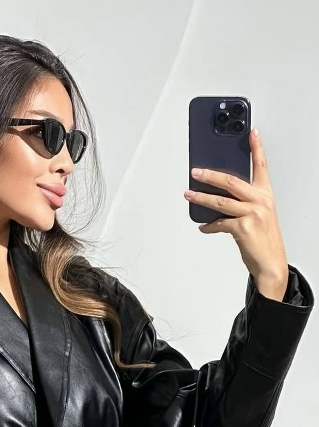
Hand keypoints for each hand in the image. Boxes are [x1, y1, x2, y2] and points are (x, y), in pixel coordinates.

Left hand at [184, 128, 288, 293]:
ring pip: (221, 201)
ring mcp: (252, 214)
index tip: (252, 132)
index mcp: (265, 194)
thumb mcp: (259, 214)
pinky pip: (219, 223)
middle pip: (231, 181)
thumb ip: (244, 201)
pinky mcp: (243, 228)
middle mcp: (260, 200)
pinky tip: (203, 226)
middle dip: (210, 175)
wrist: (270, 262)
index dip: (257, 148)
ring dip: (201, 197)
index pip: (261, 166)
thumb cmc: (263, 238)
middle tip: (195, 171)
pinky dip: (209, 225)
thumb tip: (219, 194)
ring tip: (189, 194)